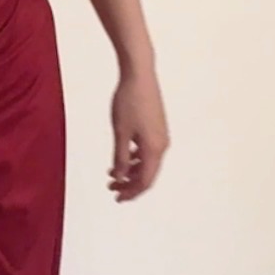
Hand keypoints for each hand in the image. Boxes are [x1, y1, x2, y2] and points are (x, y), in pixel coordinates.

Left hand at [108, 69, 169, 201]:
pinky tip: (122, 158)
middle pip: (147, 174)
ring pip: (147, 163)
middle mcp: (162, 144)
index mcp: (154, 148)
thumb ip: (119, 157)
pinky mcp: (157, 127)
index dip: (131, 192)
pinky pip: (147, 151)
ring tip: (113, 174)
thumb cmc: (128, 101)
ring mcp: (161, 136)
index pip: (144, 180)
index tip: (117, 198)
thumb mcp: (120, 132)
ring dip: (131, 171)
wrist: (139, 76)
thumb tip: (120, 178)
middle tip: (112, 189)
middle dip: (130, 184)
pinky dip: (135, 158)